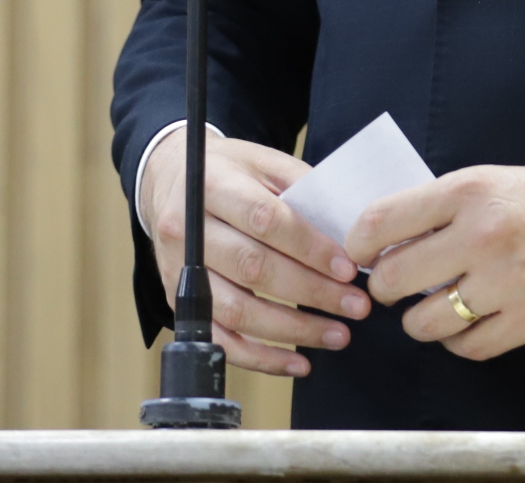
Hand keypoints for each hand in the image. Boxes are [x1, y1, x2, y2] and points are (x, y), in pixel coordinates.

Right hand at [138, 127, 367, 376]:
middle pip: (253, 268)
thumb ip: (302, 190)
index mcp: (213, 185)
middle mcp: (189, 229)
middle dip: (311, 292)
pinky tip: (298, 362)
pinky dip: (261, 358)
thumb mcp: (264, 162)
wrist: (170, 181)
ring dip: (293, 330)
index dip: (309, 247)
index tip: (348, 269)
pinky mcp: (179, 303)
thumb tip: (348, 233)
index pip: (265, 220)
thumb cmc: (229, 173)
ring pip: (237, 310)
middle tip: (355, 306)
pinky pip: (220, 340)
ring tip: (338, 335)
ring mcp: (180, 270)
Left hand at [345, 160, 524, 360]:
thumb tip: (397, 235)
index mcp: (470, 191)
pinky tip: (465, 325)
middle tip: (393, 284)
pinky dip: (458, 341)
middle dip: (384, 286)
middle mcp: (482, 237)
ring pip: (425, 322)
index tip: (359, 254)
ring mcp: (505, 283)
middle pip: (393, 278)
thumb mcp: (499, 178)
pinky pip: (469, 346)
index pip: (381, 222)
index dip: (357, 244)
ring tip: (431, 307)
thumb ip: (449, 206)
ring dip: (420, 319)